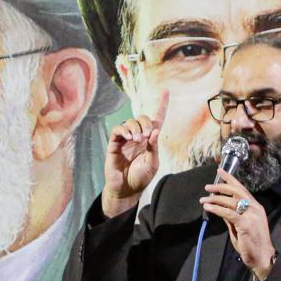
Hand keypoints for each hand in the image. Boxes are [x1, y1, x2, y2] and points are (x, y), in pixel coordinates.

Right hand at [102, 90, 167, 217]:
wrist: (126, 190)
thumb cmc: (140, 177)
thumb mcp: (152, 164)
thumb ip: (154, 148)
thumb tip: (154, 131)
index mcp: (150, 140)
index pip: (157, 119)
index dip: (162, 105)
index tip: (165, 91)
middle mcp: (138, 137)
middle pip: (143, 118)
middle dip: (145, 122)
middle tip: (146, 136)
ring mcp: (126, 139)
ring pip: (130, 122)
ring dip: (135, 127)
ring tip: (137, 140)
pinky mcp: (115, 144)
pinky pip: (118, 129)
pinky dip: (124, 130)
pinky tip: (129, 138)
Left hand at [200, 169, 276, 279]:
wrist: (262, 257)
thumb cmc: (252, 244)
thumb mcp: (240, 227)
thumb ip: (231, 216)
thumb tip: (219, 208)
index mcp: (256, 207)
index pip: (242, 189)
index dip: (231, 179)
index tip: (220, 171)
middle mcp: (255, 208)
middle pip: (236, 191)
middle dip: (220, 187)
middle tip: (208, 187)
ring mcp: (251, 216)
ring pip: (230, 201)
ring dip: (215, 199)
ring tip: (204, 200)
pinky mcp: (245, 224)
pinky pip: (228, 213)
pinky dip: (217, 209)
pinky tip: (208, 208)